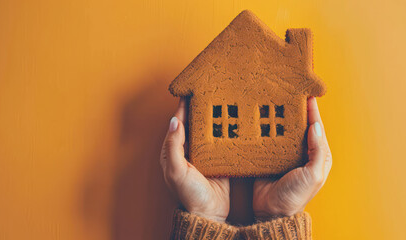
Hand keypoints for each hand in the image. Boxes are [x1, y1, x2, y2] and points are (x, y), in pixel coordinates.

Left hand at [160, 98, 229, 221]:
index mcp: (173, 151)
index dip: (183, 107)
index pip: (177, 123)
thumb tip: (174, 120)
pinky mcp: (219, 160)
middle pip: (194, 124)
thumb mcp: (176, 170)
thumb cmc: (189, 195)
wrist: (209, 214)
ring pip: (208, 131)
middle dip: (200, 109)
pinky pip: (221, 142)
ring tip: (222, 102)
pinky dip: (225, 131)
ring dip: (214, 118)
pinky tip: (232, 122)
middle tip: (210, 91)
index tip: (190, 90)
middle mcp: (188, 151)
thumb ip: (174, 146)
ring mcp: (204, 155)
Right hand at [253, 97, 331, 219]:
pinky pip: (266, 137)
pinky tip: (259, 115)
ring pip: (282, 128)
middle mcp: (301, 151)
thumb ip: (317, 151)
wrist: (270, 213)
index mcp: (317, 154)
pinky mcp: (267, 155)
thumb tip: (316, 126)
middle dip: (294, 108)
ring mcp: (283, 152)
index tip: (306, 90)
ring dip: (278, 115)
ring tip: (272, 96)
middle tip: (286, 88)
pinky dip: (264, 126)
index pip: (315, 126)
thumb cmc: (296, 196)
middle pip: (298, 124)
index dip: (312, 109)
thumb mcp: (313, 175)